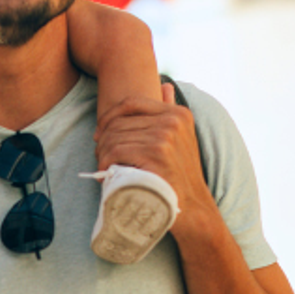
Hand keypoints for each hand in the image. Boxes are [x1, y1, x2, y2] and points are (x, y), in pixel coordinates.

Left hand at [94, 85, 209, 233]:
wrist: (193, 207)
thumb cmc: (180, 176)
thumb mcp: (182, 138)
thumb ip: (171, 111)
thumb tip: (164, 86)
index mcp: (178, 114)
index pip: (131, 102)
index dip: (110, 115)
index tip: (101, 131)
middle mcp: (173, 121)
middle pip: (119, 122)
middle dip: (104, 139)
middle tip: (100, 155)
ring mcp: (164, 137)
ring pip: (114, 137)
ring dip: (103, 154)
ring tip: (104, 166)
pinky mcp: (155, 155)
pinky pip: (115, 152)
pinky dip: (105, 163)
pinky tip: (107, 173)